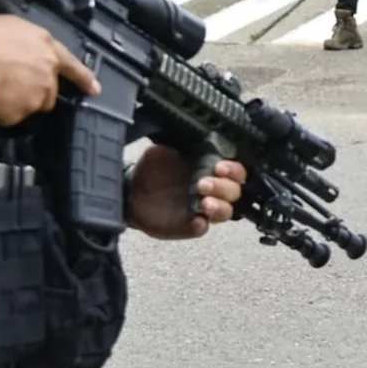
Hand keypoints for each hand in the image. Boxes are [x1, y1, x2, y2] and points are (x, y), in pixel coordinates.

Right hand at [0, 13, 100, 127]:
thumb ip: (11, 34)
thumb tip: (3, 36)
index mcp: (45, 45)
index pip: (72, 64)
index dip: (84, 77)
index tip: (94, 89)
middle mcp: (47, 71)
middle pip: (50, 88)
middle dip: (36, 89)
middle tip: (12, 83)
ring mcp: (37, 95)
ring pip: (33, 104)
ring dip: (21, 101)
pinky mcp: (21, 114)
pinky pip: (13, 116)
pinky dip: (2, 112)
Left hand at [127, 144, 246, 239]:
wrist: (131, 192)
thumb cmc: (152, 170)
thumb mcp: (165, 151)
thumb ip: (179, 146)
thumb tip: (192, 138)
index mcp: (209, 170)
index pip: (235, 172)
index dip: (233, 170)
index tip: (219, 167)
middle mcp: (211, 191)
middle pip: (234, 192)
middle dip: (223, 187)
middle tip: (203, 184)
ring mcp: (201, 210)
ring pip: (225, 212)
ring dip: (219, 207)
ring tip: (204, 203)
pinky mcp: (189, 226)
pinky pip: (202, 229)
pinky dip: (201, 226)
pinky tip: (197, 221)